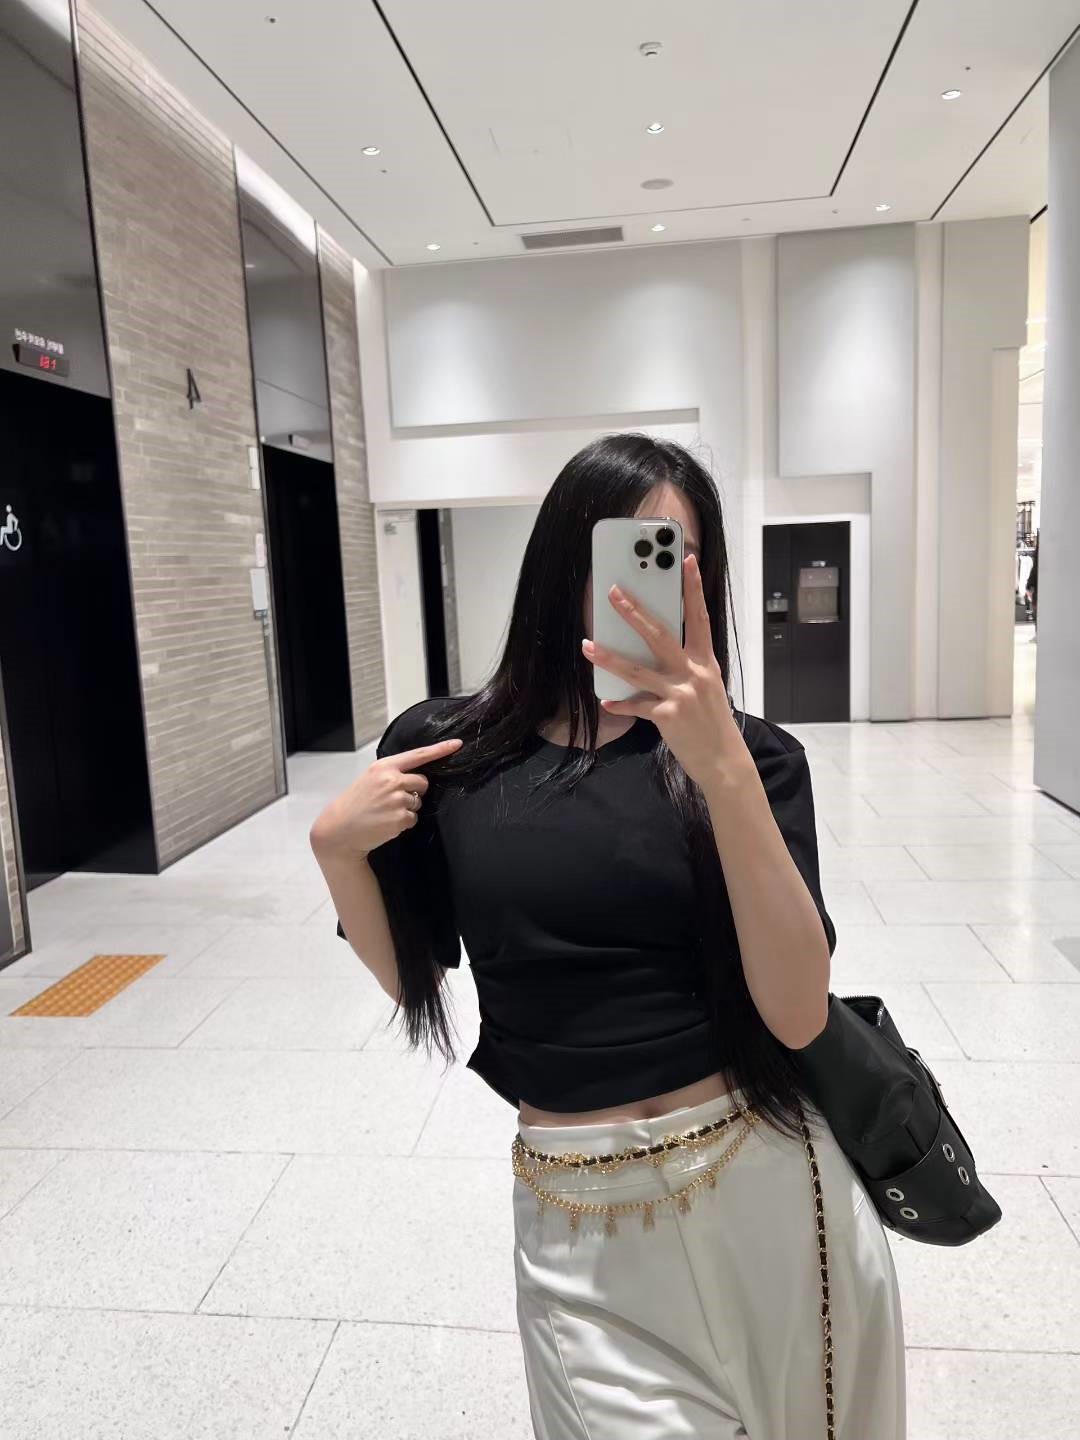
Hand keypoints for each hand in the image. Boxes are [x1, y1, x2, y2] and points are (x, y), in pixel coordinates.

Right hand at [309, 737, 461, 858]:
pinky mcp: (400, 818)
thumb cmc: (355, 804)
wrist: (339, 830)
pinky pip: (412, 818)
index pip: (418, 755)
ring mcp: (397, 800)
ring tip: (385, 812)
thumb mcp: (370, 779)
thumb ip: (392, 774)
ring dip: (407, 809)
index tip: (457, 744)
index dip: (440, 750)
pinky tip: (386, 823)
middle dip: (416, 791)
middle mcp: (392, 780)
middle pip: (423, 782)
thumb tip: (416, 778)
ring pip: (418, 802)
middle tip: (394, 799)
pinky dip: (403, 822)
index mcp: (383, 767)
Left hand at [581, 554, 749, 786]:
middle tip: (614, 593)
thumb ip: (688, 666)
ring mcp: (680, 694)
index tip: (686, 560)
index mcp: (706, 662)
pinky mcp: (667, 715)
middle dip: (634, 613)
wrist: (723, 759)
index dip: (693, 588)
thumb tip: (661, 649)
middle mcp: (694, 674)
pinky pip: (636, 706)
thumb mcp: (708, 687)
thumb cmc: (713, 721)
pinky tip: (606, 701)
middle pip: (660, 636)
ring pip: (638, 670)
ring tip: (587, 645)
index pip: (700, 617)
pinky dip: (620, 704)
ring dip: (609, 657)